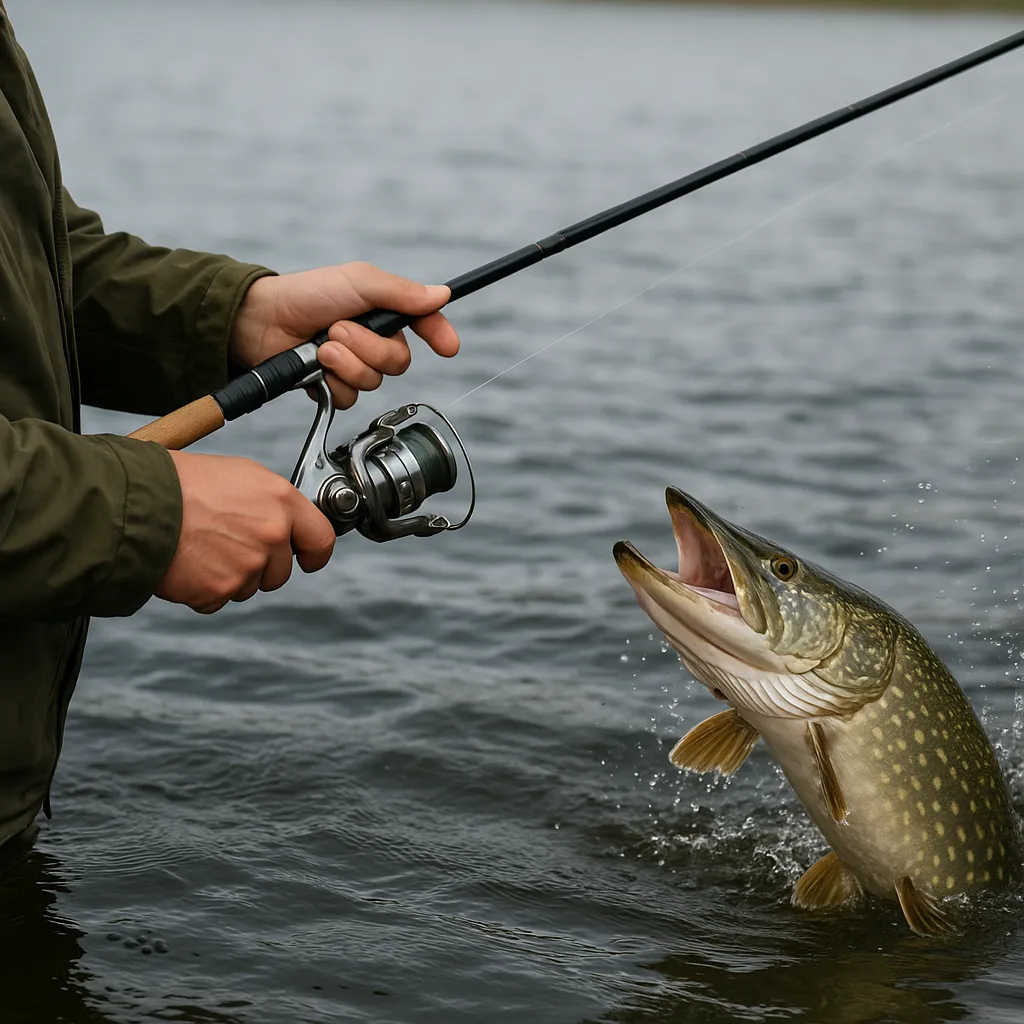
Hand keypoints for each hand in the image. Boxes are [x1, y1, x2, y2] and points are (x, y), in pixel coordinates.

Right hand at [156, 450, 335, 613]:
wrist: (137, 503)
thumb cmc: (183, 483)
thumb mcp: (241, 475)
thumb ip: (273, 503)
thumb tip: (286, 523)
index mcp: (281, 501)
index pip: (321, 539)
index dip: (314, 554)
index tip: (308, 559)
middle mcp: (271, 534)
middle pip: (281, 571)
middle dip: (260, 566)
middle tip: (227, 545)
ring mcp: (247, 566)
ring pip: (249, 587)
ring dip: (230, 576)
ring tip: (201, 547)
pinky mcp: (219, 590)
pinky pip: (218, 600)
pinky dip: (203, 589)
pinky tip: (187, 563)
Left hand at [229, 263, 459, 408]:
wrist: (261, 320)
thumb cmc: (307, 294)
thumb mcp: (358, 282)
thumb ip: (400, 291)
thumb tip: (441, 294)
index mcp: (382, 312)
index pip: (423, 324)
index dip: (439, 334)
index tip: (448, 347)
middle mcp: (372, 339)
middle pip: (399, 361)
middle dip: (369, 348)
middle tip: (338, 330)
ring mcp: (352, 364)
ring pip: (374, 382)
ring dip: (347, 363)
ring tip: (322, 346)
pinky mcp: (333, 385)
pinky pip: (350, 397)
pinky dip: (333, 382)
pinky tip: (317, 369)